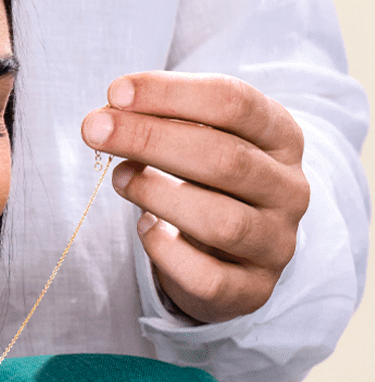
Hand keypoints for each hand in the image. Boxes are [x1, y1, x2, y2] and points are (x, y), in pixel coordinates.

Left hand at [81, 72, 308, 323]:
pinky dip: (166, 251)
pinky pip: (207, 276)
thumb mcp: (200, 144)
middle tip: (94, 130)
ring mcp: (274, 243)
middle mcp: (288, 189)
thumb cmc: (210, 187)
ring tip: (119, 178)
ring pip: (220, 220)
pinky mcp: (251, 290)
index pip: (234, 103)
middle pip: (223, 158)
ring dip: (157, 194)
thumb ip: (162, 126)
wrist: (237, 258)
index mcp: (282, 138)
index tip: (115, 91)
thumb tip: (104, 117)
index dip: (171, 94)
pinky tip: (144, 228)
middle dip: (150, 139)